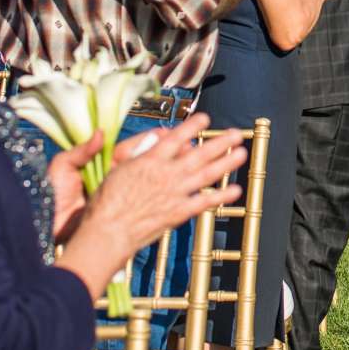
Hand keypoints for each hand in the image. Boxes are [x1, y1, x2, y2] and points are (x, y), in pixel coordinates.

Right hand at [56, 115, 249, 298]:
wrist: (108, 231)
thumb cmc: (106, 202)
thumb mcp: (118, 169)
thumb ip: (138, 153)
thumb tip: (156, 141)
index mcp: (150, 161)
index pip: (176, 138)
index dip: (192, 126)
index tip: (205, 118)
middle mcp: (166, 174)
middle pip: (199, 154)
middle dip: (219, 142)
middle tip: (235, 133)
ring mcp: (174, 194)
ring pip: (206, 175)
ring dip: (226, 163)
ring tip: (241, 154)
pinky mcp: (178, 213)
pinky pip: (204, 202)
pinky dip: (220, 196)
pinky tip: (235, 190)